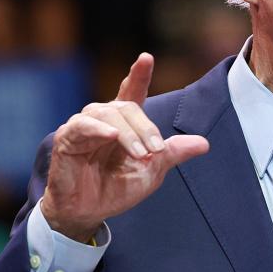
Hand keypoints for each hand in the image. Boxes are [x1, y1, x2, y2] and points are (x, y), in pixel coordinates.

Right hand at [41, 53, 209, 241]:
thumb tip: (205, 143)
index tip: (146, 58)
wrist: (89, 212)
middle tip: (156, 150)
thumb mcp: (152, 171)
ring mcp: (83, 126)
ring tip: (142, 154)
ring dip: (129, 134)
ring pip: (109, 113)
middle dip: (146, 127)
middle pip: (127, 107)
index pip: (132, 92)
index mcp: (123, 124)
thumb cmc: (116, 188)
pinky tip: (112, 136)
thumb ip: (173, 153)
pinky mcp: (67, 139)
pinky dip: (100, 129)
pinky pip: (83, 126)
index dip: (138, 75)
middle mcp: (103, 120)